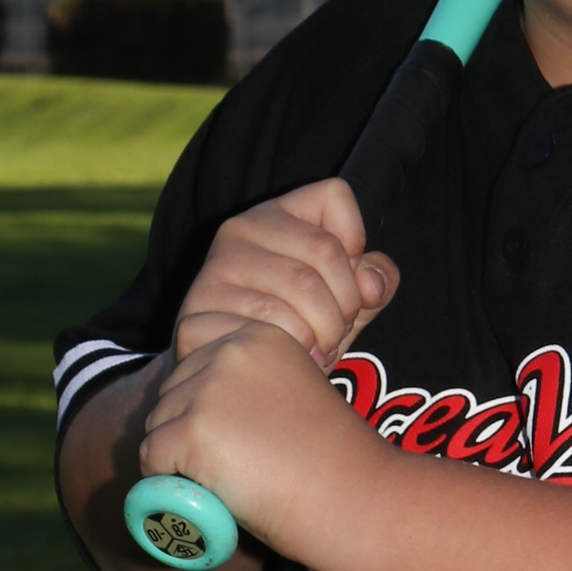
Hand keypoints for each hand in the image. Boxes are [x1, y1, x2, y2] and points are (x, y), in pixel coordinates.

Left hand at [138, 317, 378, 565]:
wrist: (354, 497)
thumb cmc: (330, 459)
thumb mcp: (292, 393)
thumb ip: (248, 382)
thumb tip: (195, 401)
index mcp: (260, 335)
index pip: (193, 344)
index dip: (204, 389)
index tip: (237, 424)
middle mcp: (231, 351)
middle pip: (172, 389)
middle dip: (191, 425)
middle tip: (241, 458)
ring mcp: (209, 390)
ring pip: (158, 423)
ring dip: (181, 454)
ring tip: (234, 474)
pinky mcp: (193, 431)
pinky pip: (151, 458)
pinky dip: (169, 481)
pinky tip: (213, 489)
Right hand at [175, 177, 397, 371]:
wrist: (234, 374)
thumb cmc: (296, 329)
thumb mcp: (343, 302)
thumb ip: (372, 283)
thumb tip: (371, 284)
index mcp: (277, 214)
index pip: (334, 195)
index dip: (356, 242)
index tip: (346, 281)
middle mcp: (241, 229)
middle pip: (326, 252)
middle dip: (345, 306)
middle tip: (336, 334)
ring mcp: (216, 268)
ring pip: (301, 292)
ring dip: (324, 334)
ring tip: (317, 350)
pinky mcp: (199, 311)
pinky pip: (270, 328)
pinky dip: (294, 352)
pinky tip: (288, 360)